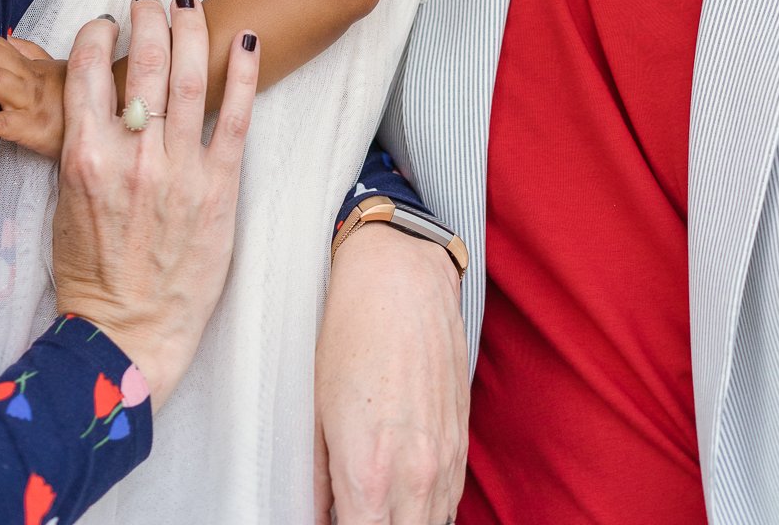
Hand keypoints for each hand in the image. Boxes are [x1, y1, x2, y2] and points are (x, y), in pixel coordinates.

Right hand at [53, 0, 258, 410]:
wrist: (127, 332)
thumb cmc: (92, 271)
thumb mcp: (66, 203)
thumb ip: (82, 149)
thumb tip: (97, 104)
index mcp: (84, 156)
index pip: (87, 71)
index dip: (96, 35)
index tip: (105, 22)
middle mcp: (131, 155)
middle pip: (141, 63)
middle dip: (147, 19)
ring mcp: (178, 169)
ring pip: (187, 78)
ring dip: (190, 29)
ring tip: (190, 2)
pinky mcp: (218, 187)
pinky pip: (236, 117)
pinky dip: (244, 74)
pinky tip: (248, 40)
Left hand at [314, 225, 468, 524]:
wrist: (401, 279)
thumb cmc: (352, 332)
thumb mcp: (318, 412)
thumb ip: (321, 480)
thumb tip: (319, 514)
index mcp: (367, 475)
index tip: (335, 519)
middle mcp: (413, 477)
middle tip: (353, 509)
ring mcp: (443, 461)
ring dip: (404, 521)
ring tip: (378, 503)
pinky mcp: (461, 441)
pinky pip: (450, 499)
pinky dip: (428, 507)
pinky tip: (404, 493)